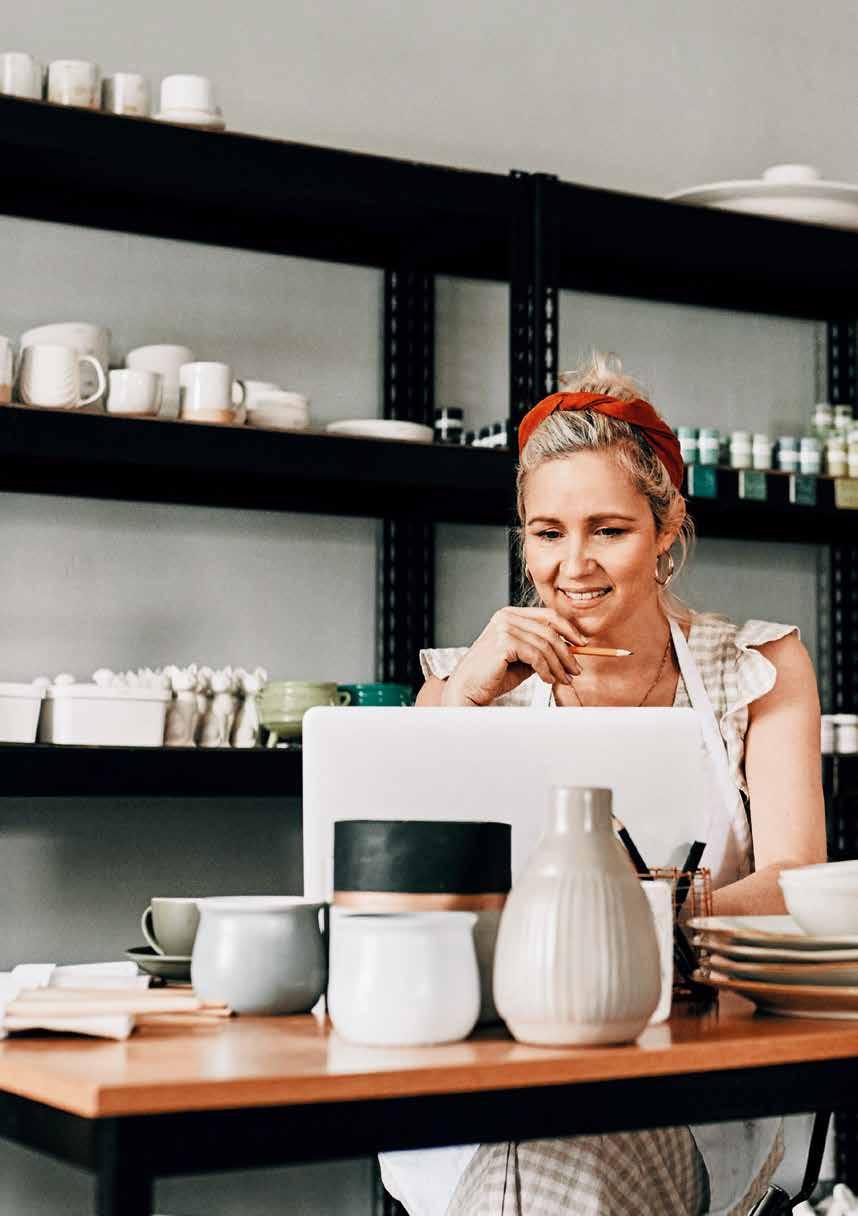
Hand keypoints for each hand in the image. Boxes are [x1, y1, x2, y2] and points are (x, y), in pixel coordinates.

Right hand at [442, 607, 589, 705]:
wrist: (468, 690)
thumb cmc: (492, 677)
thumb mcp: (522, 659)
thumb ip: (540, 649)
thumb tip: (570, 650)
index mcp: (509, 615)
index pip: (547, 615)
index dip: (568, 628)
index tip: (582, 643)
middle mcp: (505, 617)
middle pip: (549, 630)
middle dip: (567, 652)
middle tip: (576, 669)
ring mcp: (503, 628)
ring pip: (545, 645)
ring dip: (558, 665)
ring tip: (564, 679)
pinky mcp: (503, 642)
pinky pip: (535, 656)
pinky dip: (546, 670)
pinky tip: (548, 680)